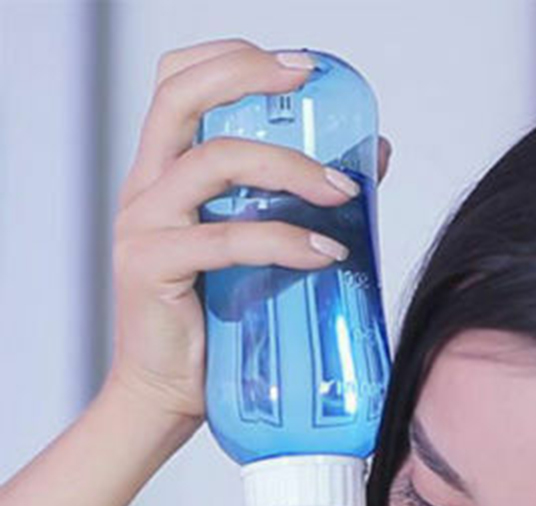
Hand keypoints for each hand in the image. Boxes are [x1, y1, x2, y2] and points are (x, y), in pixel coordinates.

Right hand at [107, 38, 391, 424]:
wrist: (168, 395)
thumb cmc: (215, 326)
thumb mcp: (256, 251)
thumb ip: (297, 204)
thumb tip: (369, 162)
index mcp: (164, 174)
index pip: (177, 84)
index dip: (231, 58)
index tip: (298, 67)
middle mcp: (145, 188)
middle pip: (181, 98)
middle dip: (250, 78)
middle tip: (309, 87)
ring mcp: (144, 225)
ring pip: (215, 163)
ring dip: (290, 169)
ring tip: (344, 192)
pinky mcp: (153, 267)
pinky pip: (227, 240)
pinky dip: (284, 241)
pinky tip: (326, 254)